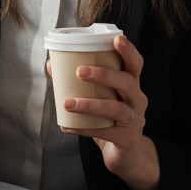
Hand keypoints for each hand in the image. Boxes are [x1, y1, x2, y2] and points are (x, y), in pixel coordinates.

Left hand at [49, 35, 159, 189]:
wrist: (125, 150)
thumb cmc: (109, 115)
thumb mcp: (100, 95)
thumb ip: (80, 80)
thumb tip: (52, 64)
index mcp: (131, 83)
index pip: (135, 64)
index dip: (128, 51)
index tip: (117, 39)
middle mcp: (138, 98)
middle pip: (127, 82)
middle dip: (104, 74)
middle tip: (80, 71)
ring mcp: (136, 119)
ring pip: (115, 108)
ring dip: (89, 104)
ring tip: (67, 103)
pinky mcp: (128, 137)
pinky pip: (105, 132)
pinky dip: (83, 129)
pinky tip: (66, 126)